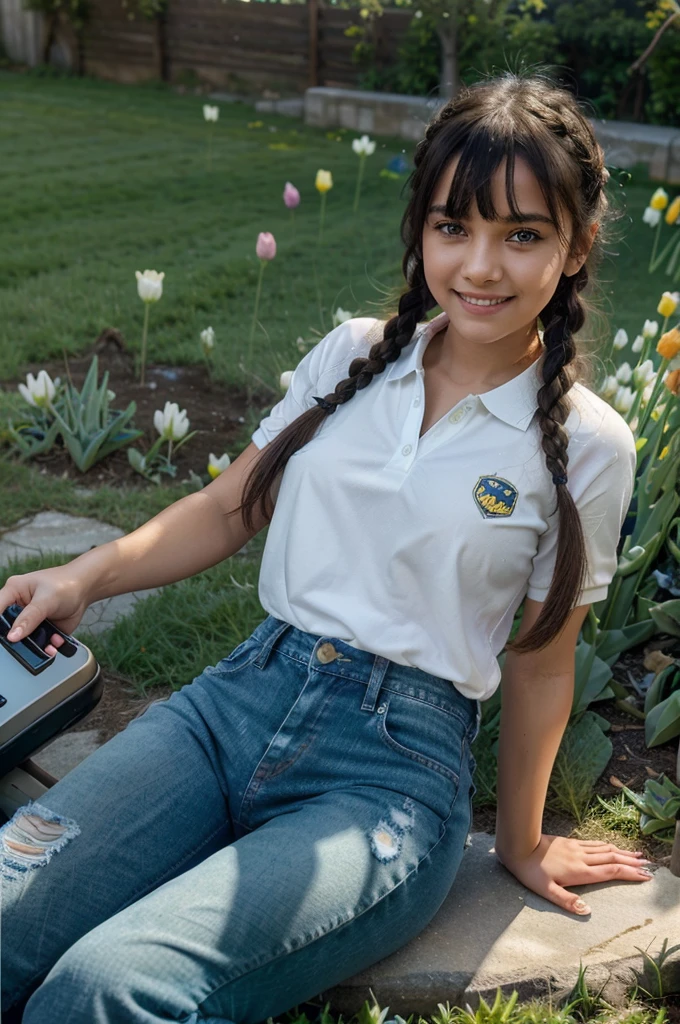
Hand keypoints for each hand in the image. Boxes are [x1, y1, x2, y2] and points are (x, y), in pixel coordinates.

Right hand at [0, 566, 91, 655]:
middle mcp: (18, 608)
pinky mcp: (42, 630)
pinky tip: (56, 641)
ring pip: (24, 640)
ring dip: (35, 646)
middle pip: (8, 629)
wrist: (86, 589)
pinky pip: (40, 644)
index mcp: (13, 592)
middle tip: (25, 645)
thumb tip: (12, 636)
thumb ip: (30, 618)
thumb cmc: (65, 585)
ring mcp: (30, 621)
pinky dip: (48, 646)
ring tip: (47, 646)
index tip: (4, 638)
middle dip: (18, 640)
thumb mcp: (46, 600)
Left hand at [495, 834, 654, 915]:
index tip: (644, 876)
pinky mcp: (570, 842)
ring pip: (605, 849)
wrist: (519, 845)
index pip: (610, 872)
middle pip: (613, 859)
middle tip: (648, 866)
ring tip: (636, 855)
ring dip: (622, 852)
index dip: (629, 874)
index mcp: (579, 872)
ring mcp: (577, 848)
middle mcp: (582, 858)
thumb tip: (587, 910)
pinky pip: (594, 843)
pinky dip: (607, 845)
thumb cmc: (530, 871)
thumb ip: (566, 901)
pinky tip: (611, 847)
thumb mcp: (546, 891)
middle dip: (631, 863)